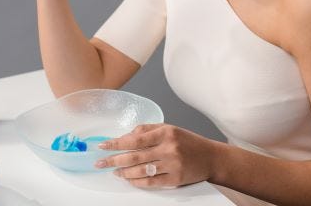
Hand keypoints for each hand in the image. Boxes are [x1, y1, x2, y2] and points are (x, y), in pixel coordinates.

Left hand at [94, 123, 217, 188]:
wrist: (210, 157)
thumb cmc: (187, 141)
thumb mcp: (168, 128)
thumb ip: (147, 130)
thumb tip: (126, 136)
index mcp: (165, 132)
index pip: (134, 138)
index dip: (116, 143)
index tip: (103, 146)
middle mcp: (168, 148)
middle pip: (134, 156)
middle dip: (114, 159)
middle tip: (101, 162)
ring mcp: (172, 165)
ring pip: (141, 171)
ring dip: (124, 172)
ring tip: (114, 171)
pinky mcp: (175, 179)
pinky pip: (151, 182)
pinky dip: (137, 181)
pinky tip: (129, 179)